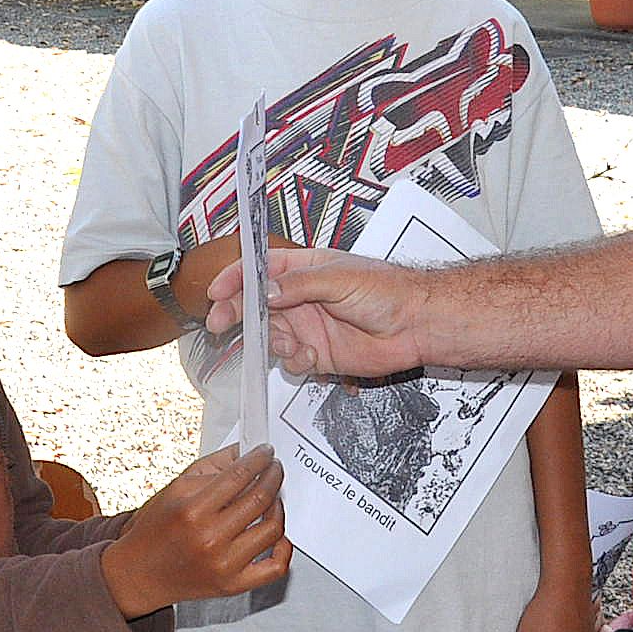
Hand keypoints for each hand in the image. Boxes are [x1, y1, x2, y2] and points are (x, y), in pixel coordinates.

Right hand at [108, 446, 290, 617]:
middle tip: (274, 469)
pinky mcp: (234, 585)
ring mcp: (224, 564)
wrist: (140, 573)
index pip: (240, 476)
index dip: (259, 459)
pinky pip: (275, 566)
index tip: (265, 453)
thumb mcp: (174, 490)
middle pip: (260, 499)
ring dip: (279, 506)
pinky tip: (277, 533)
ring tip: (272, 498)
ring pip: (273, 528)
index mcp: (192, 510)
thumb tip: (243, 451)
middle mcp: (210, 538)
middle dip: (273, 476)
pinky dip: (284, 547)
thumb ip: (211, 468)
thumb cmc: (154, 531)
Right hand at [209, 245, 435, 380]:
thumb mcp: (338, 278)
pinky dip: (294, 362)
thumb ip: (298, 286)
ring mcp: (308, 326)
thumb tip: (265, 292)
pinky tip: (311, 357)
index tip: (216, 291)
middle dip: (237, 315)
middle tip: (220, 323)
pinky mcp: (318, 354)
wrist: (416, 325)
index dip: (235, 279)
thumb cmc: (387, 290)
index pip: (260, 270)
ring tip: (291, 344)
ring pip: (271, 336)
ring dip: (272, 342)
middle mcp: (301, 298)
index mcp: (304, 269)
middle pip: (256, 306)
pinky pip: (291, 361)